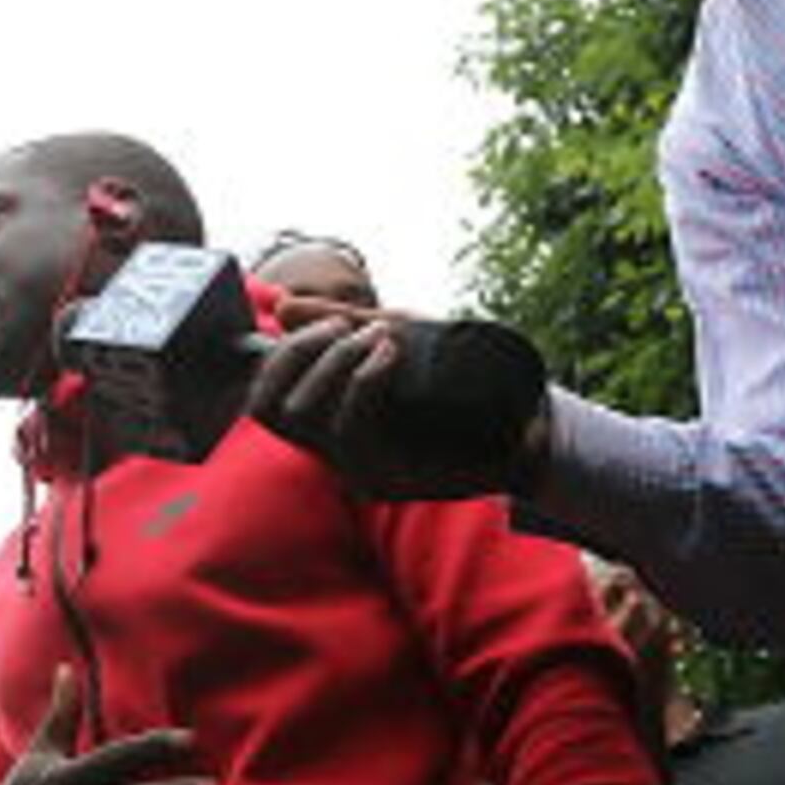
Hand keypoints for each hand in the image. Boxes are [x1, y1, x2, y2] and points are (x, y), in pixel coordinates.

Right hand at [245, 301, 547, 499]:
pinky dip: (365, 379)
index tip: (308, 321)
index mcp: (329, 428)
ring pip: (309, 418)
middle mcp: (334, 456)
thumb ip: (342, 323)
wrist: (523, 420)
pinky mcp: (393, 479)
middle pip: (270, 411)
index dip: (272, 359)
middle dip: (300, 353)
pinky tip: (392, 352)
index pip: (262, 405)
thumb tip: (283, 306)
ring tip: (378, 336)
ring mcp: (361, 471)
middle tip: (345, 325)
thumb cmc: (456, 380)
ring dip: (336, 362)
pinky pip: (354, 429)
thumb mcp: (395, 338)